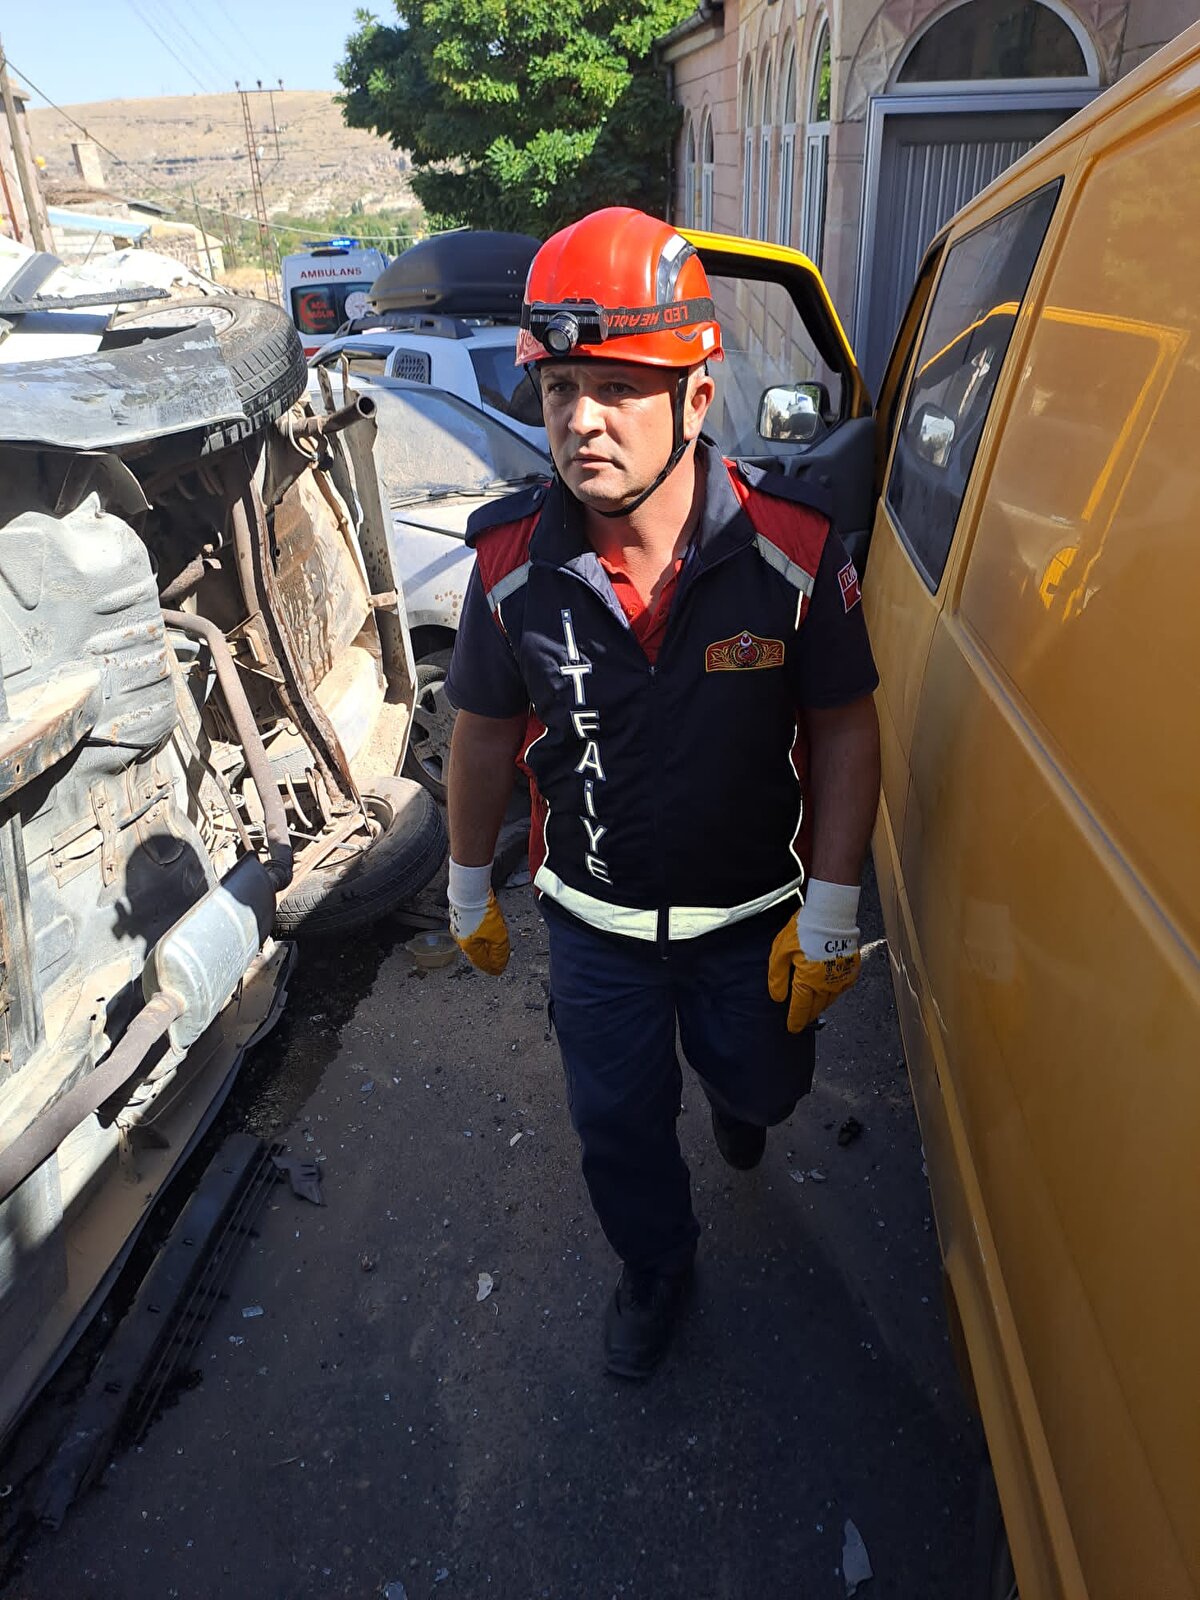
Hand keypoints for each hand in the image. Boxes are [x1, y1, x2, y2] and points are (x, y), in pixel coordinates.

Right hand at [447, 859, 509, 975]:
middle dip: (487, 957)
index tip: (498, 970)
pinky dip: (481, 933)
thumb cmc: (481, 911)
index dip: (492, 967)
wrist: (471, 889)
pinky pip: (472, 930)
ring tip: (494, 946)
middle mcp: (461, 938)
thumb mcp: (498, 936)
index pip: (482, 963)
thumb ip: (499, 953)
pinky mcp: (461, 915)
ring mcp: (459, 926)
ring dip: (484, 944)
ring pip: (474, 940)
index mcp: (469, 946)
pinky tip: (487, 930)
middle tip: (497, 960)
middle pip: (477, 952)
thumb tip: (499, 965)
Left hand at [767, 879, 860, 1032]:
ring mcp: (841, 978)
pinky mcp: (851, 969)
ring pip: (830, 1000)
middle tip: (802, 1018)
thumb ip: (777, 977)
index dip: (795, 1021)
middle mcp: (826, 985)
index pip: (800, 1009)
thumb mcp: (780, 952)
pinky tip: (828, 988)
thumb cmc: (804, 930)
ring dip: (820, 1004)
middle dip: (808, 1015)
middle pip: (816, 1008)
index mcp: (807, 982)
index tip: (792, 1028)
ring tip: (813, 1004)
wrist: (830, 914)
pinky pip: (842, 987)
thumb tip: (777, 997)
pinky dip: (834, 991)